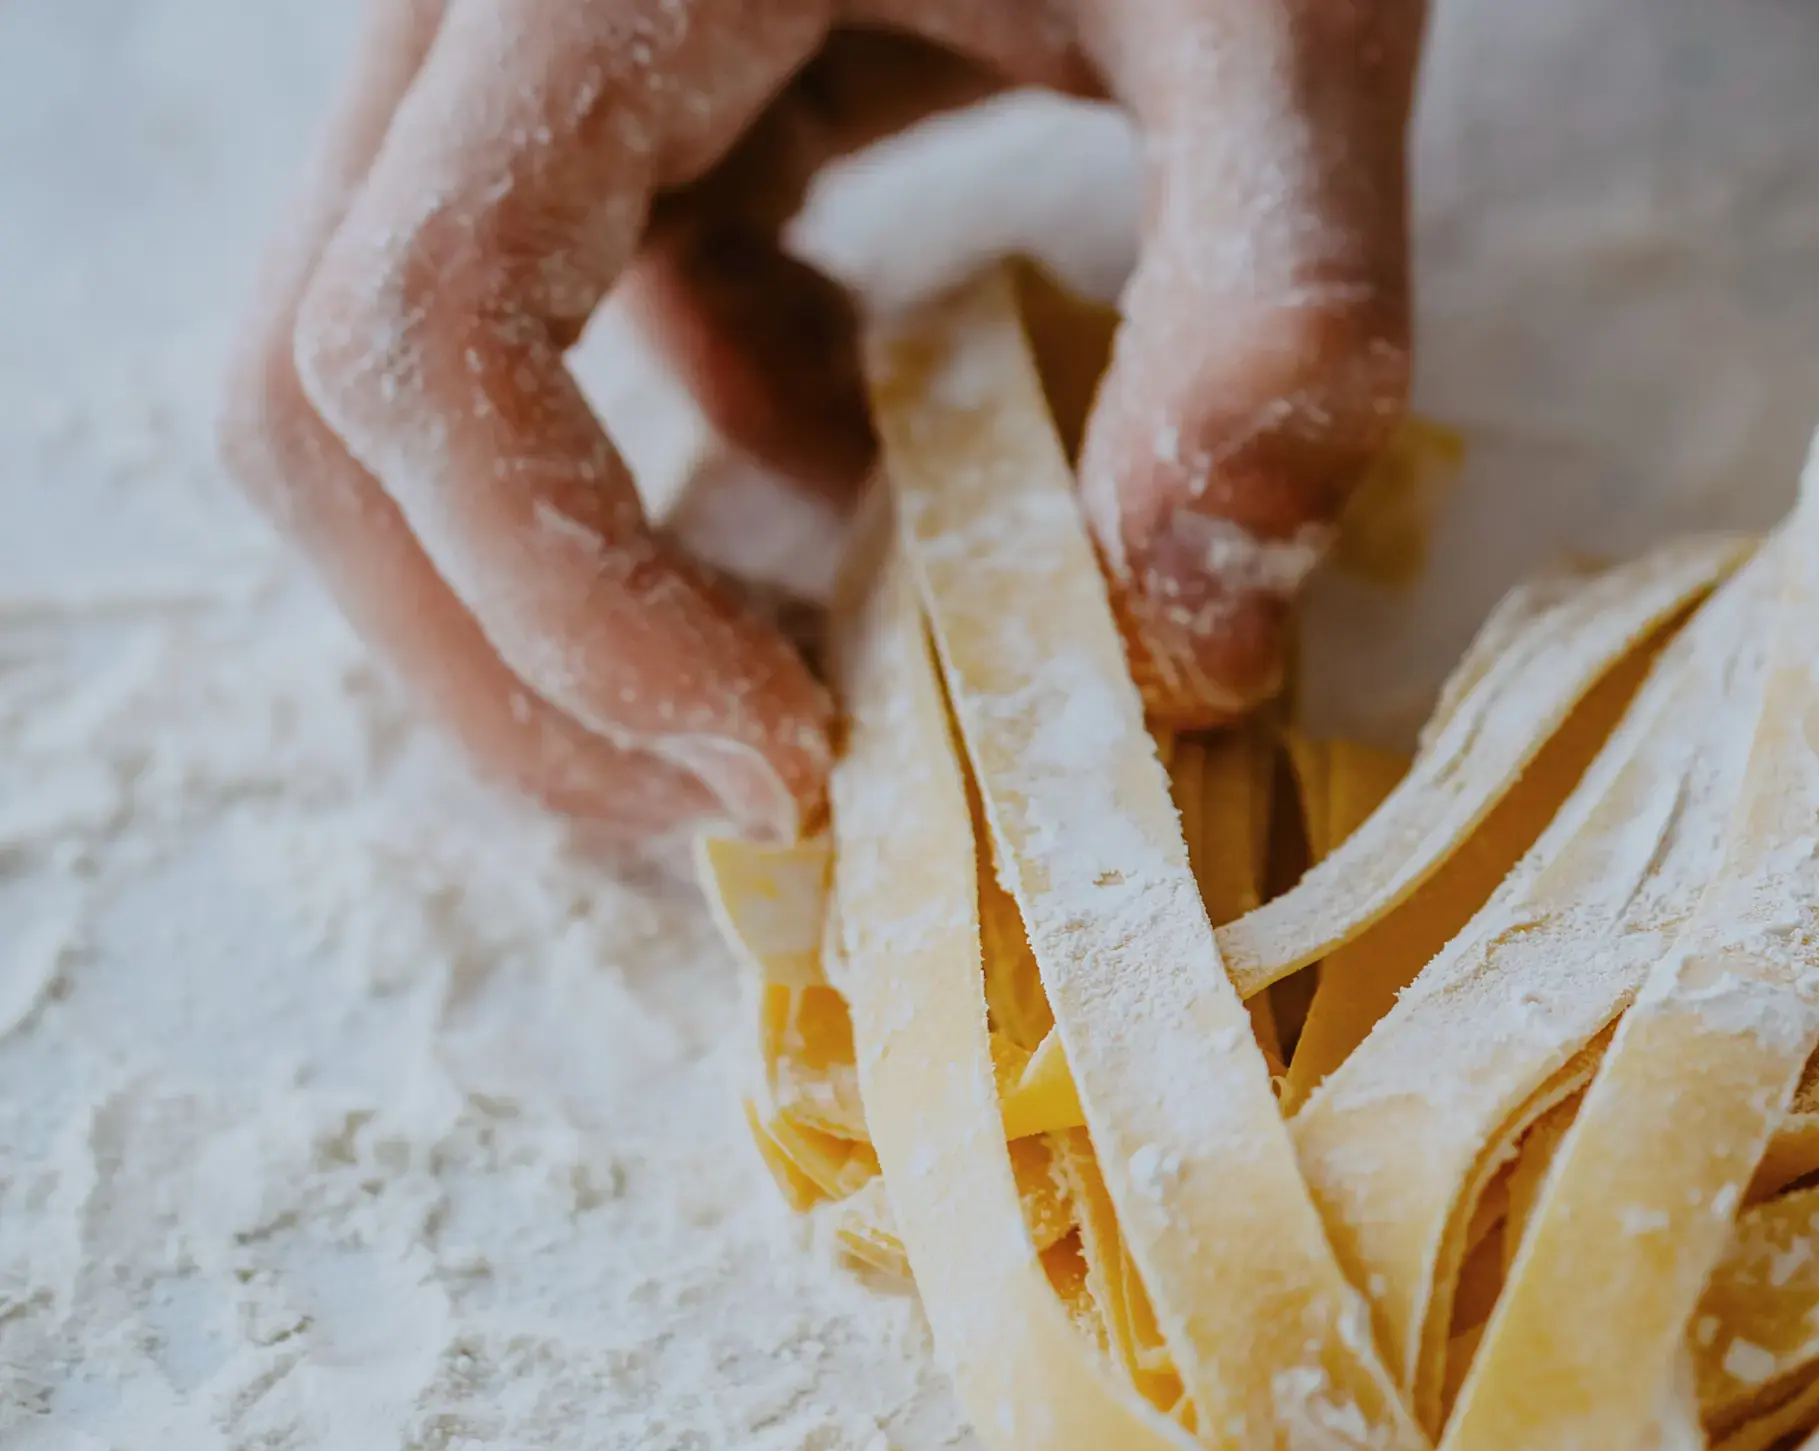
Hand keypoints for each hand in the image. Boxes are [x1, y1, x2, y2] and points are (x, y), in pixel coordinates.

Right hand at [222, 0, 1426, 836]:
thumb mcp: (1287, 24)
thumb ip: (1275, 304)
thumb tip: (1193, 640)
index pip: (415, 340)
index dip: (558, 610)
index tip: (793, 767)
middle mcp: (498, 3)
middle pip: (332, 392)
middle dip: (515, 654)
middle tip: (760, 803)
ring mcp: (536, 46)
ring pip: (418, 373)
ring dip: (587, 577)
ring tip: (827, 691)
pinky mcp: (622, 81)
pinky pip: (561, 313)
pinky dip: (693, 451)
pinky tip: (879, 477)